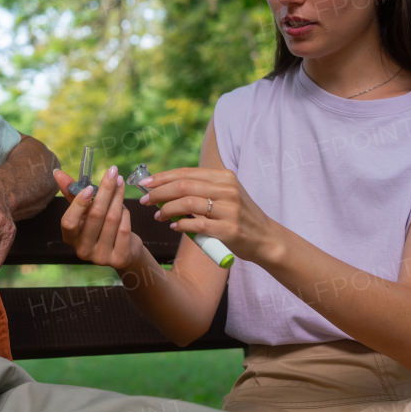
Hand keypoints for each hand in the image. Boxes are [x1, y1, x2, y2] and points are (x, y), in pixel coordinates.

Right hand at [53, 165, 143, 269]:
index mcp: (70, 238)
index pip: (69, 222)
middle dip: (106, 191)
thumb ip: (72, 193)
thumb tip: (57, 173)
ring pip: (111, 220)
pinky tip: (125, 207)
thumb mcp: (84, 212)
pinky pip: (124, 229)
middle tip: (113, 172)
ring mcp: (101, 257)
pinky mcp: (119, 258)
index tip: (90, 187)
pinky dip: (126, 214)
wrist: (123, 250)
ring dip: (118, 198)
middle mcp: (83, 250)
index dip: (78, 204)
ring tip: (120, 184)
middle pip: (95, 216)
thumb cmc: (99, 227)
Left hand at [135, 167, 277, 262]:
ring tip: (158, 217)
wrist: (265, 239)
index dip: (163, 177)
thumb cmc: (238, 217)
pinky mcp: (229, 230)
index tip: (145, 183)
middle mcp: (228, 190)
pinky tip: (174, 226)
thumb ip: (201, 189)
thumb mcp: (225, 195)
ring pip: (187, 203)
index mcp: (224, 177)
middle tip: (144, 201)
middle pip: (183, 186)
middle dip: (159, 193)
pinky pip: (197, 225)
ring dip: (167, 210)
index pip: (186, 173)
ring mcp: (229, 209)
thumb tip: (164, 189)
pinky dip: (181, 225)